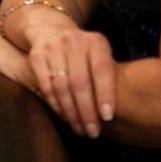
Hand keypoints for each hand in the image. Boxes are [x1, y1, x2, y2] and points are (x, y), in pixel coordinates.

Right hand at [22, 19, 116, 137]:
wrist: (51, 29)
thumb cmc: (85, 52)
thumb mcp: (101, 55)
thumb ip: (109, 76)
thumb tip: (123, 111)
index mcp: (95, 41)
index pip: (102, 70)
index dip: (105, 95)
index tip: (107, 117)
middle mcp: (73, 42)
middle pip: (80, 82)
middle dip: (87, 111)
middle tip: (93, 131)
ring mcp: (52, 48)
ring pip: (61, 87)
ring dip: (71, 113)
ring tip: (80, 129)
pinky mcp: (37, 57)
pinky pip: (46, 87)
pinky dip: (56, 105)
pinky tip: (65, 117)